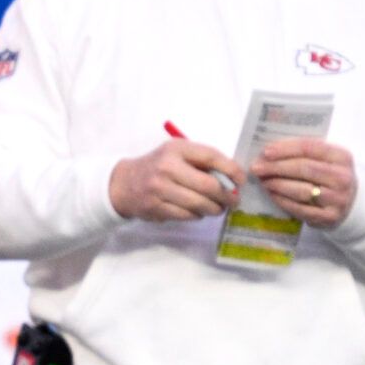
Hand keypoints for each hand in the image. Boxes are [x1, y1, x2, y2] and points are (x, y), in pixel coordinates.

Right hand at [108, 139, 241, 221]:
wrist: (123, 183)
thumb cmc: (157, 166)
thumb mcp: (176, 154)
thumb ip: (201, 161)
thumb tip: (232, 178)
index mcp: (176, 149)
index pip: (212, 157)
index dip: (232, 170)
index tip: (241, 181)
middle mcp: (167, 167)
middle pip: (209, 186)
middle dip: (227, 196)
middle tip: (234, 201)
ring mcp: (159, 189)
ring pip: (200, 204)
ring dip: (214, 209)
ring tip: (218, 208)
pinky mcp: (155, 207)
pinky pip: (187, 215)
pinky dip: (197, 215)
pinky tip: (198, 212)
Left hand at [251, 138, 356, 228]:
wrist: (352, 203)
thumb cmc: (330, 176)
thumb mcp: (327, 159)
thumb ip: (305, 152)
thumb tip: (270, 150)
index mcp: (342, 157)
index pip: (310, 148)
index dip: (286, 149)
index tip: (266, 152)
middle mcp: (342, 177)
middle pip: (304, 168)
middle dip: (276, 167)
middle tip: (257, 168)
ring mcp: (337, 199)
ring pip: (301, 190)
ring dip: (277, 184)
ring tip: (263, 181)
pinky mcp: (329, 217)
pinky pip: (300, 208)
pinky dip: (282, 200)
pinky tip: (272, 194)